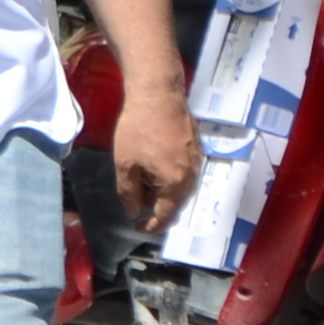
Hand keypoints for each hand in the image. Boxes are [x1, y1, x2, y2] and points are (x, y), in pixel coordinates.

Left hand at [108, 77, 197, 234]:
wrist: (158, 96)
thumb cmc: (138, 130)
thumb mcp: (126, 164)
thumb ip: (129, 192)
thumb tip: (134, 212)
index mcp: (176, 184)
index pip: (166, 215)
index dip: (151, 225)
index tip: (138, 228)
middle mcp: (192, 177)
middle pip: (175, 203)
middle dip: (156, 207)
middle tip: (136, 203)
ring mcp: (197, 162)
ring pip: (180, 188)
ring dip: (162, 192)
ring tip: (142, 184)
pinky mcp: (196, 150)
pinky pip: (184, 173)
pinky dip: (169, 178)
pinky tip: (153, 168)